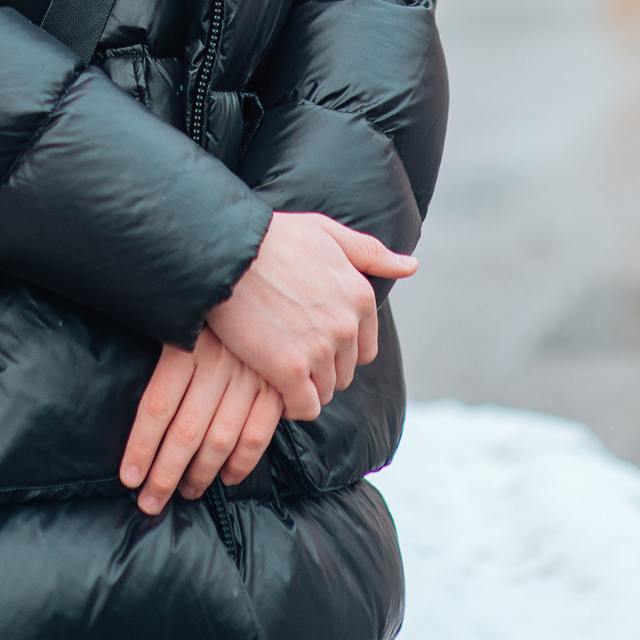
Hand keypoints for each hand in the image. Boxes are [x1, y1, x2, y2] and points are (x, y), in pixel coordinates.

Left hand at [120, 324, 284, 514]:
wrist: (262, 284)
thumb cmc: (213, 313)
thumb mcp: (182, 324)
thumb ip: (167, 364)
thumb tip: (142, 421)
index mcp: (187, 346)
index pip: (156, 407)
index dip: (140, 447)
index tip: (129, 478)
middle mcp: (217, 362)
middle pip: (184, 431)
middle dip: (164, 474)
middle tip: (150, 502)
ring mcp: (250, 375)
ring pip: (220, 439)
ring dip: (200, 474)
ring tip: (186, 492)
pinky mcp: (277, 385)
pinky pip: (257, 434)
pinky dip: (241, 463)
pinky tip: (226, 477)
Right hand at [204, 212, 415, 420]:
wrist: (228, 253)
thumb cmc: (274, 238)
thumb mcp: (328, 233)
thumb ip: (371, 253)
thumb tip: (411, 266)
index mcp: (360, 296)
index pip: (364, 350)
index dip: (338, 352)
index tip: (312, 344)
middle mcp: (347, 326)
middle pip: (344, 373)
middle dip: (322, 370)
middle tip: (291, 357)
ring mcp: (320, 349)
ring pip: (325, 391)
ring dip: (305, 387)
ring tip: (279, 372)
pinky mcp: (289, 369)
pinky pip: (304, 407)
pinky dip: (291, 405)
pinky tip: (274, 390)